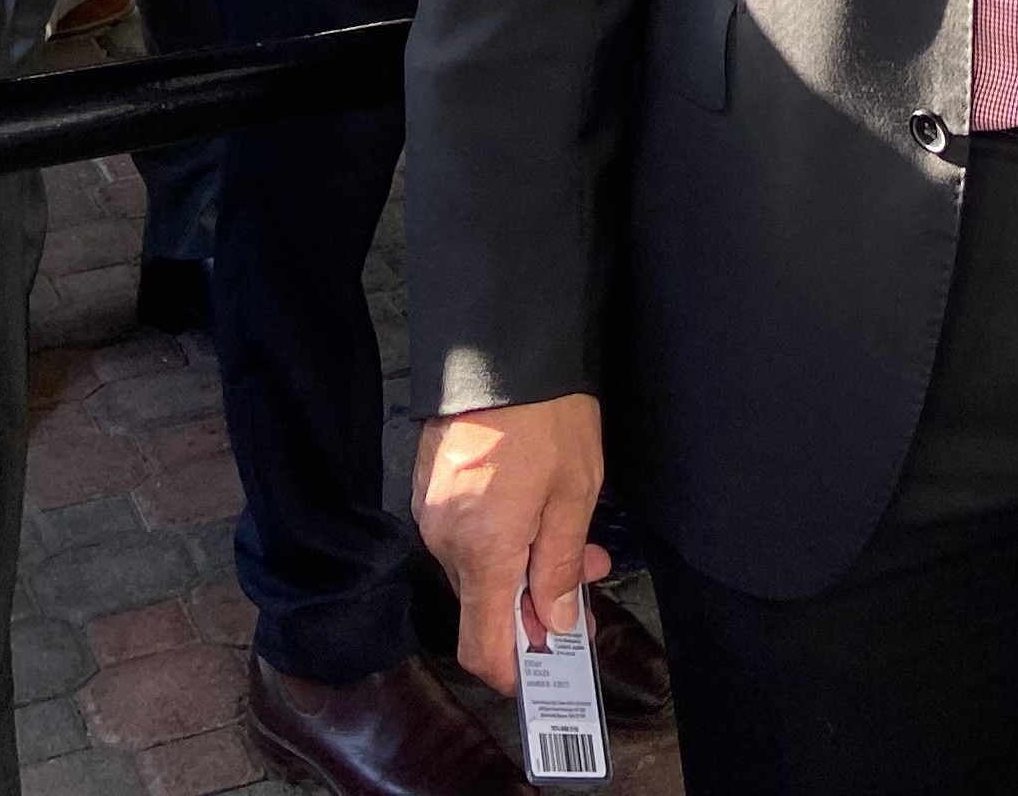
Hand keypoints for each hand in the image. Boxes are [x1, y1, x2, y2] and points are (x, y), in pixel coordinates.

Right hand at [417, 394, 611, 696]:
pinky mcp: (430, 488)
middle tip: (587, 582)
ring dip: (524, 567)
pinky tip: (536, 512)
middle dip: (536, 606)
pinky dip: (501, 538)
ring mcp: (431, 513)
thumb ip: (561, 566)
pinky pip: (465, 535)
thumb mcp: (574, 495)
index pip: (482, 647)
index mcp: (482, 552)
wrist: (504, 345)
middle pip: (484, 607)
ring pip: (478, 569)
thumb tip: (554, 622)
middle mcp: (445, 540)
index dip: (515, 671)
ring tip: (573, 537)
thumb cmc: (545, 415)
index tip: (549, 671)